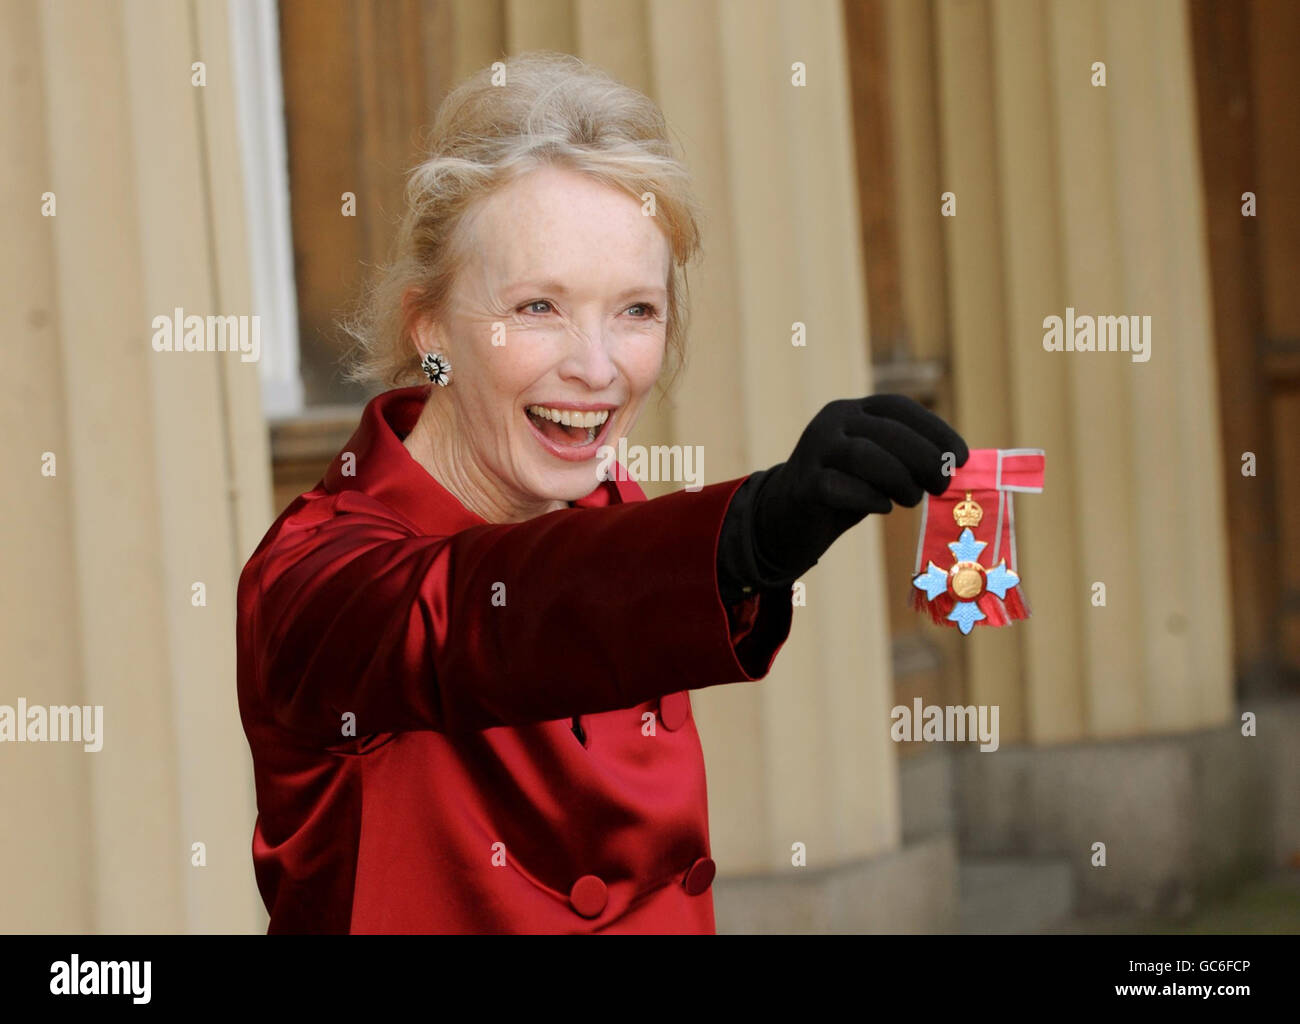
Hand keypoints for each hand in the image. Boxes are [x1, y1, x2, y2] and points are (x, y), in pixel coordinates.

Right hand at [720, 395, 968, 594]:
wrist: (786, 517)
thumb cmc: (844, 490)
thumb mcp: (878, 467)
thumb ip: (907, 459)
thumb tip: (955, 466)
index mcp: (852, 410)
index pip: (899, 408)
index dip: (936, 430)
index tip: (961, 458)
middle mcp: (831, 422)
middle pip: (887, 431)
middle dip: (924, 458)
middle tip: (942, 484)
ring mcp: (813, 451)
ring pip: (864, 455)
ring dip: (898, 479)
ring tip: (911, 498)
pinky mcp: (802, 485)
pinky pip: (839, 487)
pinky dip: (868, 498)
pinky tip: (881, 507)